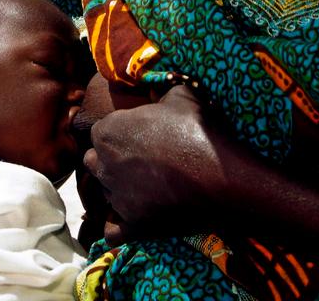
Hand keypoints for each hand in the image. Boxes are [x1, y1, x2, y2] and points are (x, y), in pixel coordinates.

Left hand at [82, 85, 238, 242]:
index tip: (140, 134)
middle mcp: (105, 165)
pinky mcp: (133, 225)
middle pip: (96, 161)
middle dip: (112, 159)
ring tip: (146, 186)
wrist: (222, 176)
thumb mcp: (182, 95)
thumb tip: (157, 88)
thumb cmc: (199, 130)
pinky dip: (119, 225)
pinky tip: (132, 217)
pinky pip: (112, 230)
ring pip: (105, 193)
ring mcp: (117, 197)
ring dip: (119, 188)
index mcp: (109, 131)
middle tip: (141, 158)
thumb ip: (161, 91)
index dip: (120, 132)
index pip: (101, 131)